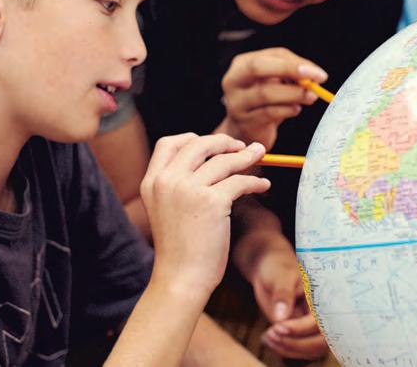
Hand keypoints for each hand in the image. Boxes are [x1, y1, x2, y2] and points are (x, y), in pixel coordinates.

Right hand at [141, 134, 269, 304]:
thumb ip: (179, 182)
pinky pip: (239, 181)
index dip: (192, 138)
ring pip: (224, 160)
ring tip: (259, 156)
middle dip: (224, 142)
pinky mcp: (212, 202)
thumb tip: (215, 156)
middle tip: (242, 146)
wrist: (181, 279)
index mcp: (152, 181)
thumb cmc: (180, 247)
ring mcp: (188, 190)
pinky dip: (256, 181)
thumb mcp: (166, 208)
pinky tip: (264, 185)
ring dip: (246, 156)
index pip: (169, 143)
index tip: (212, 144)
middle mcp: (167, 181)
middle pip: (199, 145)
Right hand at [219, 47, 327, 148]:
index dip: (297, 63)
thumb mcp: (274, 81)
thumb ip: (291, 73)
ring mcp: (236, 102)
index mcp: (242, 64)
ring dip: (294, 94)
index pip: (272, 55)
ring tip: (310, 97)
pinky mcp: (244, 122)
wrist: (244, 129)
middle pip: (258, 67)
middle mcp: (234, 80)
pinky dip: (287, 110)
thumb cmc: (263, 100)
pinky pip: (268, 113)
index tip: (320, 74)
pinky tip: (296, 109)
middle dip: (290, 70)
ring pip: (266, 93)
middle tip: (315, 80)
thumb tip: (314, 75)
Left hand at [248, 242, 328, 360]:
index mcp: (322, 296)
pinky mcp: (301, 332)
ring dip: (290, 349)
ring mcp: (311, 325)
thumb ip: (283, 294)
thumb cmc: (278, 267)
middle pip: (320, 342)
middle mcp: (321, 313)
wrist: (270, 270)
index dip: (300, 328)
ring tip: (268, 337)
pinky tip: (268, 340)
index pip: (319, 321)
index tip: (279, 327)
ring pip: (312, 350)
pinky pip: (301, 349)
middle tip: (272, 334)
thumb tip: (281, 317)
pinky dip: (285, 350)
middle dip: (296, 343)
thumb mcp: (280, 276)